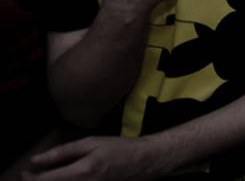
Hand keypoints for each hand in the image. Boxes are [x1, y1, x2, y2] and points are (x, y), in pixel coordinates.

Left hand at [27, 135, 165, 180]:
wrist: (143, 161)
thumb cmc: (119, 148)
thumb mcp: (92, 142)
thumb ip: (63, 152)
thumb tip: (37, 159)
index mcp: (83, 171)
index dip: (31, 178)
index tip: (26, 172)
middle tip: (34, 175)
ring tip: (50, 176)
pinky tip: (65, 179)